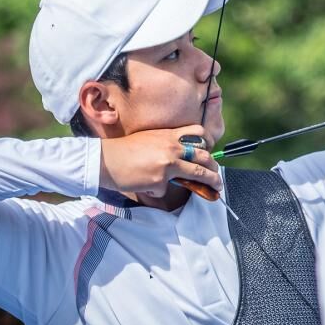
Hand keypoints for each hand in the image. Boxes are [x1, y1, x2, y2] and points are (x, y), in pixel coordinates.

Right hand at [98, 125, 221, 197]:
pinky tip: (147, 186)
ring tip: (217, 187)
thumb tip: (181, 158)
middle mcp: (172, 148)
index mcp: (169, 135)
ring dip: (211, 181)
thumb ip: (167, 145)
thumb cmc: (124, 150)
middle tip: (218, 175)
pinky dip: (157, 190)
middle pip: (204, 156)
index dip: (208, 143)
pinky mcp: (160, 180)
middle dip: (214, 167)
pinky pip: (165, 189)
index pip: (198, 133)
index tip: (210, 152)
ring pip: (198, 173)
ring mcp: (168, 164)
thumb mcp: (150, 139)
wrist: (105, 159)